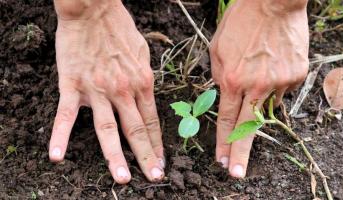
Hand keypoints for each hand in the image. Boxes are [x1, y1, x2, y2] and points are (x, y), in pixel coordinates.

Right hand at [49, 0, 163, 182]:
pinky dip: (60, 136)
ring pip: (107, 129)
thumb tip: (148, 93)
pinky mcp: (73, 85)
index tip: (162, 161)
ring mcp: (97, 90)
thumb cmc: (119, 28)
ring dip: (114, 156)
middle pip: (135, 130)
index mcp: (142, 83)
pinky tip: (57, 156)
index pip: (151, 121)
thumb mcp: (143, 52)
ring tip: (121, 178)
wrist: (93, 10)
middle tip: (154, 178)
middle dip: (146, 156)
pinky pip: (66, 115)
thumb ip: (146, 77)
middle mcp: (123, 91)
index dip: (157, 144)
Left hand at [210, 0, 308, 177]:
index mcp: (232, 80)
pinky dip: (274, 83)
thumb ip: (219, 77)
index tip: (222, 160)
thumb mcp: (217, 49)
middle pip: (247, 128)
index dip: (223, 143)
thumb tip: (224, 96)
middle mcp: (256, 86)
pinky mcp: (296, 75)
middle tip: (236, 172)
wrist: (273, 2)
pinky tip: (271, 64)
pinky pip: (282, 89)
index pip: (226, 120)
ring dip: (260, 97)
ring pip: (267, 104)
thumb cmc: (240, 22)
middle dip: (240, 153)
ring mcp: (279, 82)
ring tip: (258, 72)